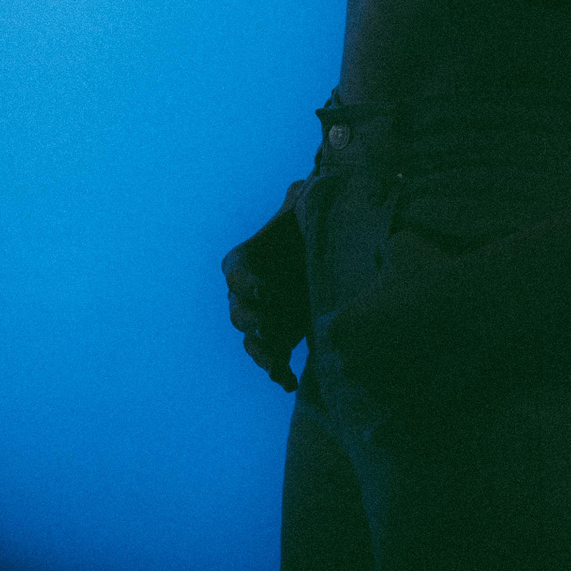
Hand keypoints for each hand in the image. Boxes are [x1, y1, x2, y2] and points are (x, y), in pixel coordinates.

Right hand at [221, 178, 311, 390]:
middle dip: (253, 321)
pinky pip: (272, 360)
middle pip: (239, 312)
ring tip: (278, 361)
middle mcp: (249, 291)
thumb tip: (302, 189)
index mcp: (246, 259)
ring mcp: (264, 316)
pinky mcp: (282, 336)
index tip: (267, 291)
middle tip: (273, 327)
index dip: (248, 284)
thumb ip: (301, 197)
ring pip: (252, 340)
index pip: (235, 273)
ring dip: (262, 352)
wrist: (335, 249)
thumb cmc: (315, 222)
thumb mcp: (308, 204)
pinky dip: (278, 372)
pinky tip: (291, 382)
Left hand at [313, 228, 483, 429]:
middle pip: (350, 363)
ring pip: (371, 391)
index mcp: (341, 328)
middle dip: (368, 355)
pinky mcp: (406, 413)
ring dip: (383, 382)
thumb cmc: (434, 275)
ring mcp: (378, 393)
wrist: (473, 311)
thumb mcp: (402, 246)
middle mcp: (352, 365)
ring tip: (413, 363)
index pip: (336, 329)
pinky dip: (380, 433)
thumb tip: (383, 253)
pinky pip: (385, 430)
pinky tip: (373, 437)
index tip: (382, 313)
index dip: (359, 321)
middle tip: (398, 339)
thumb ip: (385, 250)